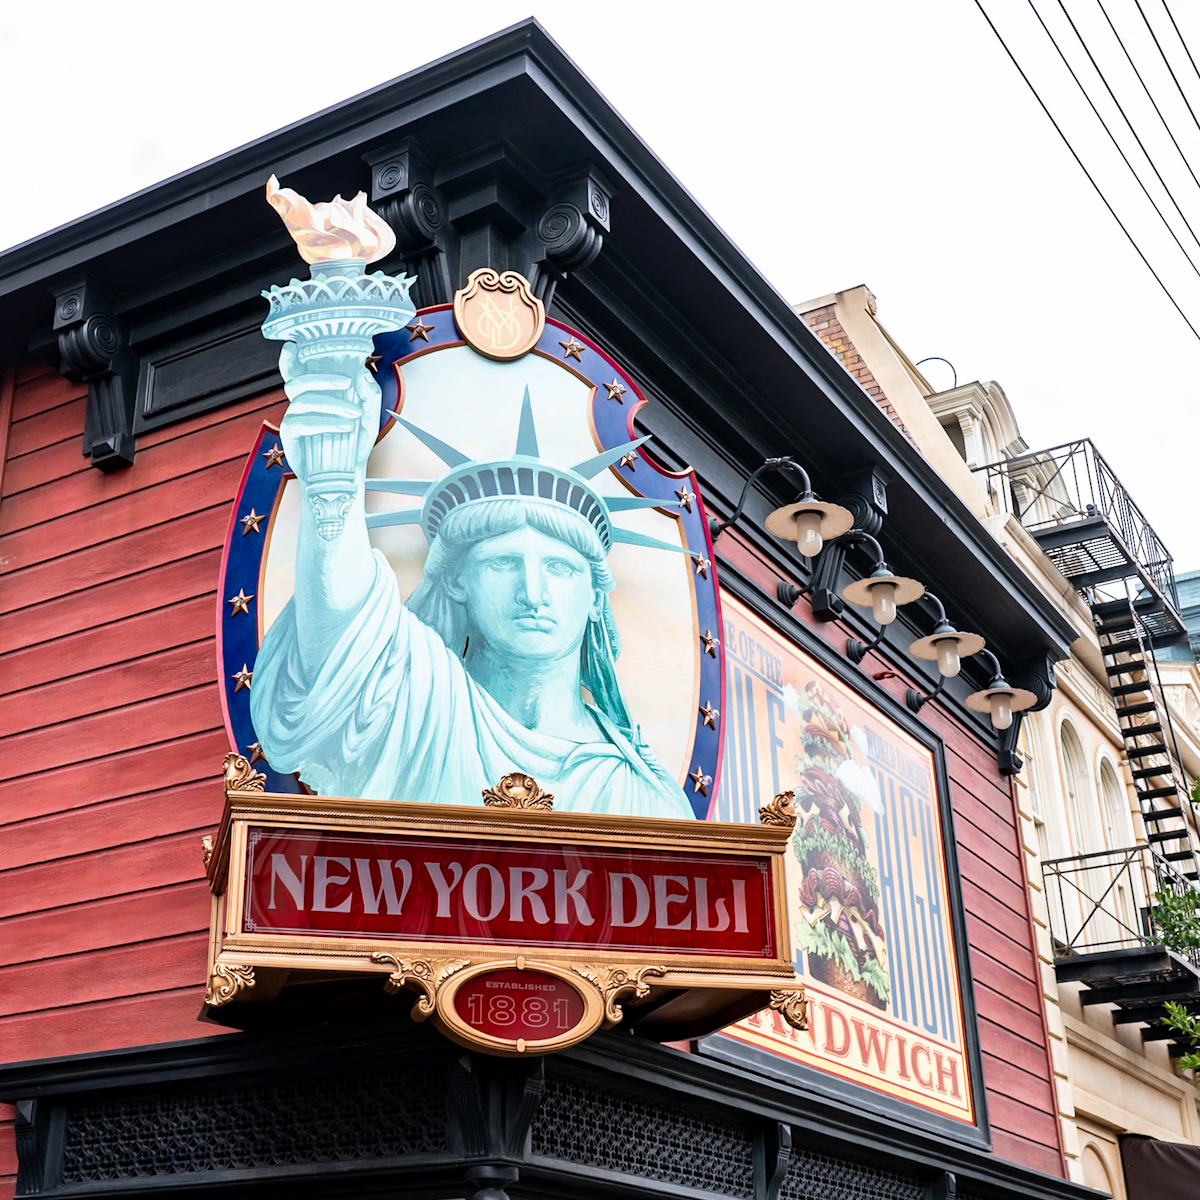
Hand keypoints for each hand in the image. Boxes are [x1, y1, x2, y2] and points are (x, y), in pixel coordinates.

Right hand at [277, 344, 381, 486]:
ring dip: (331, 404)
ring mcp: (292, 419)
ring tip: (354, 415)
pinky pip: (301, 422)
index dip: (288, 359)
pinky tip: (345, 428)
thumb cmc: (355, 444)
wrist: (347, 477)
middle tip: (346, 381)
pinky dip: (325, 423)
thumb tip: (363, 373)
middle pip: (296, 381)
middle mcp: (300, 403)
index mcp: (314, 394)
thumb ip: (370, 396)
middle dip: (321, 378)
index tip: (291, 346)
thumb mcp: (370, 419)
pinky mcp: (290, 436)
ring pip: (302, 400)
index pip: (297, 371)